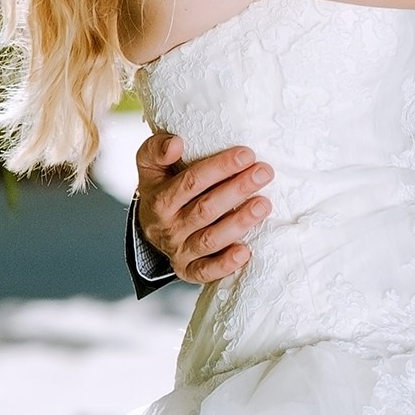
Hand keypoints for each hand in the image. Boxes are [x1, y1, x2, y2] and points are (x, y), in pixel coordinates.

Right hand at [135, 129, 272, 284]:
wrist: (151, 227)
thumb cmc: (161, 189)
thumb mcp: (150, 166)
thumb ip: (156, 149)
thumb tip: (176, 143)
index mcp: (158, 200)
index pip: (190, 182)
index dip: (219, 168)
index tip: (246, 154)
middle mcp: (167, 228)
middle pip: (205, 209)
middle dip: (237, 190)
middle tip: (263, 173)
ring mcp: (178, 251)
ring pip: (209, 239)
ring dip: (238, 223)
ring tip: (264, 204)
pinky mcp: (188, 270)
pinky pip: (205, 272)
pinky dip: (225, 265)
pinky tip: (245, 252)